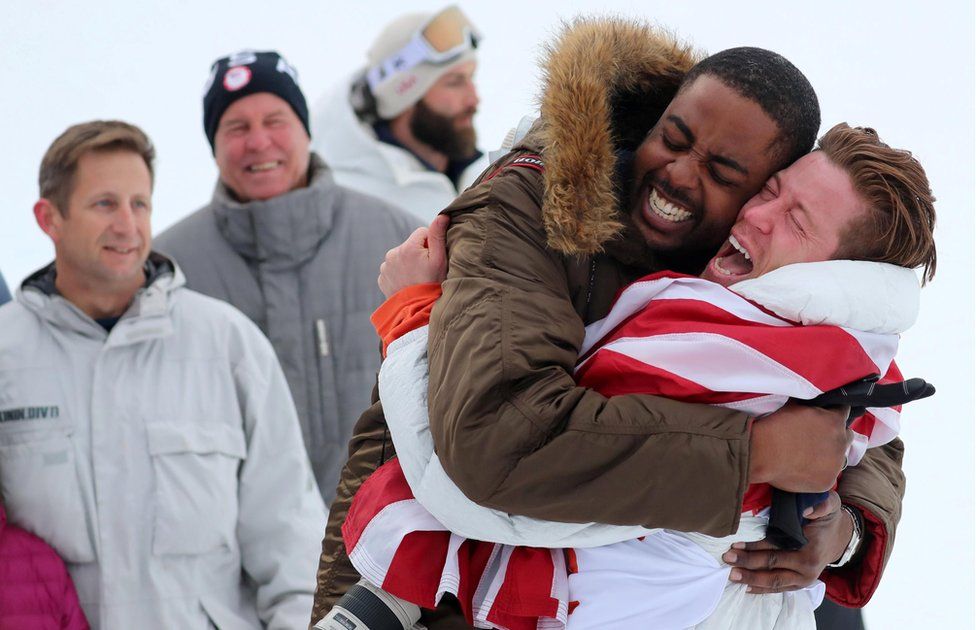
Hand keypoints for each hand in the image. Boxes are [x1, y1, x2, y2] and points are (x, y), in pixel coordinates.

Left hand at [378, 215, 449, 297]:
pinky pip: (393, 269)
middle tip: (426, 271)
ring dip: (409, 263)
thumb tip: (442, 215)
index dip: (431, 244)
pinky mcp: (382, 278)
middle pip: (411, 245)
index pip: (422, 233)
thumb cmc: (432, 285)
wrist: (417, 311)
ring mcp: (385, 267)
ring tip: (417, 278)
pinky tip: (408, 283)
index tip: (433, 259)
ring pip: (401, 256)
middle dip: (419, 253)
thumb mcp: (440, 260)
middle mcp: (393, 254)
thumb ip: (438, 235)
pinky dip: (400, 273)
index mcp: (407, 247)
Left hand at [723, 492, 853, 593]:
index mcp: (810, 548)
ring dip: (751, 579)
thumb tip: (805, 509)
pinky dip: (762, 590)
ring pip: (774, 582)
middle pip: (772, 566)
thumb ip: (820, 504)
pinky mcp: (800, 584)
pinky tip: (745, 588)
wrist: (839, 538)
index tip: (735, 544)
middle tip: (727, 558)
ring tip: (731, 575)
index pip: (777, 547)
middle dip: (747, 563)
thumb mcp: (830, 505)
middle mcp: (807, 567)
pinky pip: (779, 589)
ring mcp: (804, 579)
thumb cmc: (827, 518)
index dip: (755, 546)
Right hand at [748, 402, 851, 491]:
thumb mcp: (795, 406)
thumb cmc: (776, 426)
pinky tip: (803, 469)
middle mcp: (840, 442)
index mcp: (834, 421)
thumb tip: (813, 400)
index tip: (826, 417)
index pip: (844, 412)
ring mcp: (835, 464)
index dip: (834, 413)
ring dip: (828, 455)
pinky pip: (826, 475)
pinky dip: (817, 472)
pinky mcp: (827, 482)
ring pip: (838, 458)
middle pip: (847, 436)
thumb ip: (812, 405)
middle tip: (817, 438)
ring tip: (808, 455)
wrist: (763, 453)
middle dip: (836, 435)